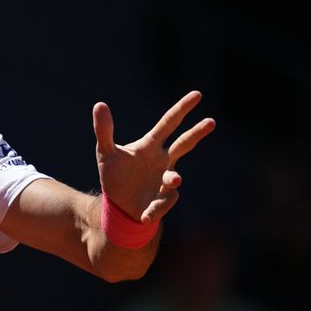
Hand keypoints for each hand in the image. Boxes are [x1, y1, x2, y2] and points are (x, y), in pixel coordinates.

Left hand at [93, 90, 215, 223]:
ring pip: (174, 177)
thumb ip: (103, 131)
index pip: (168, 124)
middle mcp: (162, 161)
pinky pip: (160, 204)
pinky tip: (145, 216)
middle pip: (182, 144)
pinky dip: (154, 210)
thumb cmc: (115, 175)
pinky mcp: (161, 201)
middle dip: (196, 133)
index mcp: (150, 146)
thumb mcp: (105, 153)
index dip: (182, 109)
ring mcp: (164, 181)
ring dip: (174, 178)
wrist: (118, 204)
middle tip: (211, 121)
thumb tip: (99, 104)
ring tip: (174, 179)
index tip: (197, 95)